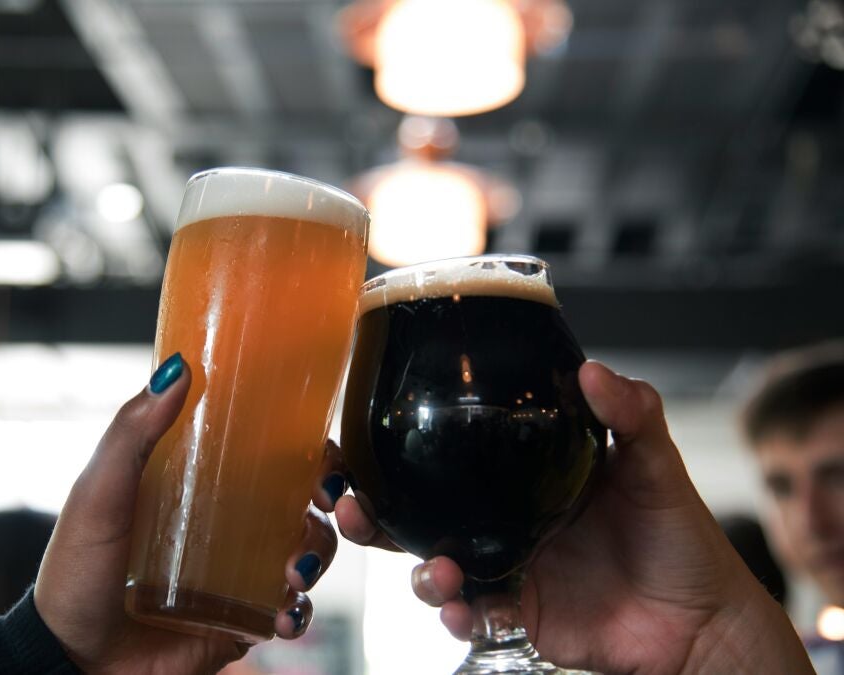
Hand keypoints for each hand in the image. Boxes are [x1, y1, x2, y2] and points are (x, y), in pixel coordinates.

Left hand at [34, 354, 344, 673]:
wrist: (70, 660)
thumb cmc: (73, 573)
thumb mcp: (98, 495)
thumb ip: (132, 433)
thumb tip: (176, 370)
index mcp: (198, 484)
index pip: (264, 452)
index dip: (303, 446)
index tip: (318, 449)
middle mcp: (225, 525)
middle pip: (300, 501)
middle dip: (327, 502)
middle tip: (322, 506)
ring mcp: (236, 575)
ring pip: (306, 553)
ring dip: (317, 555)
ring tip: (293, 570)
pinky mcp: (240, 622)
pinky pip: (289, 612)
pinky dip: (299, 612)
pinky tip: (283, 614)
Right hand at [337, 361, 812, 673]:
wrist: (703, 621)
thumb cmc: (680, 539)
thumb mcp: (655, 463)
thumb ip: (630, 414)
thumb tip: (594, 371)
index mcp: (522, 477)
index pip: (446, 459)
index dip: (396, 454)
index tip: (357, 443)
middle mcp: (504, 521)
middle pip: (419, 515)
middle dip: (373, 517)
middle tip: (352, 510)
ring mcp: (507, 568)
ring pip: (433, 568)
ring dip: (418, 572)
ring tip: (435, 573)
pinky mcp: (519, 614)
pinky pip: (472, 614)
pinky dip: (458, 616)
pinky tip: (464, 610)